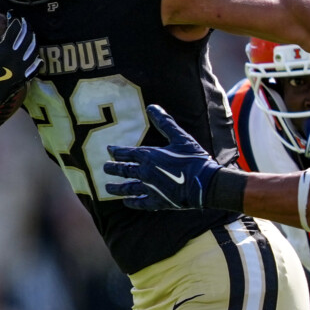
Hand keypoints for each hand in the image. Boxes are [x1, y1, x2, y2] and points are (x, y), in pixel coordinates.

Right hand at [0, 15, 40, 130]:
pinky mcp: (22, 81)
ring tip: (30, 35)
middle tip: (23, 21)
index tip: (11, 13)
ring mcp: (21, 71)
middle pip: (27, 38)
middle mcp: (17, 59)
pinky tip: (38, 59)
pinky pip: (34, 70)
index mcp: (6, 50)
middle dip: (26, 27)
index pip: (15, 28)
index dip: (14, 18)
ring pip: (33, 52)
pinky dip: (37, 63)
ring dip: (33, 41)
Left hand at [106, 104, 224, 209]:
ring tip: (107, 188)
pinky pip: (140, 203)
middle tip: (104, 168)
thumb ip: (164, 123)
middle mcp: (145, 172)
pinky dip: (132, 202)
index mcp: (149, 156)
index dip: (117, 152)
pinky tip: (127, 202)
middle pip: (123, 171)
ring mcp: (150, 189)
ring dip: (116, 188)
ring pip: (128, 188)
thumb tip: (152, 107)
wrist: (205, 184)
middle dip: (112, 169)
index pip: (126, 153)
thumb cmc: (194, 159)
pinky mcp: (157, 202)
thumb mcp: (180, 137)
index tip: (109, 151)